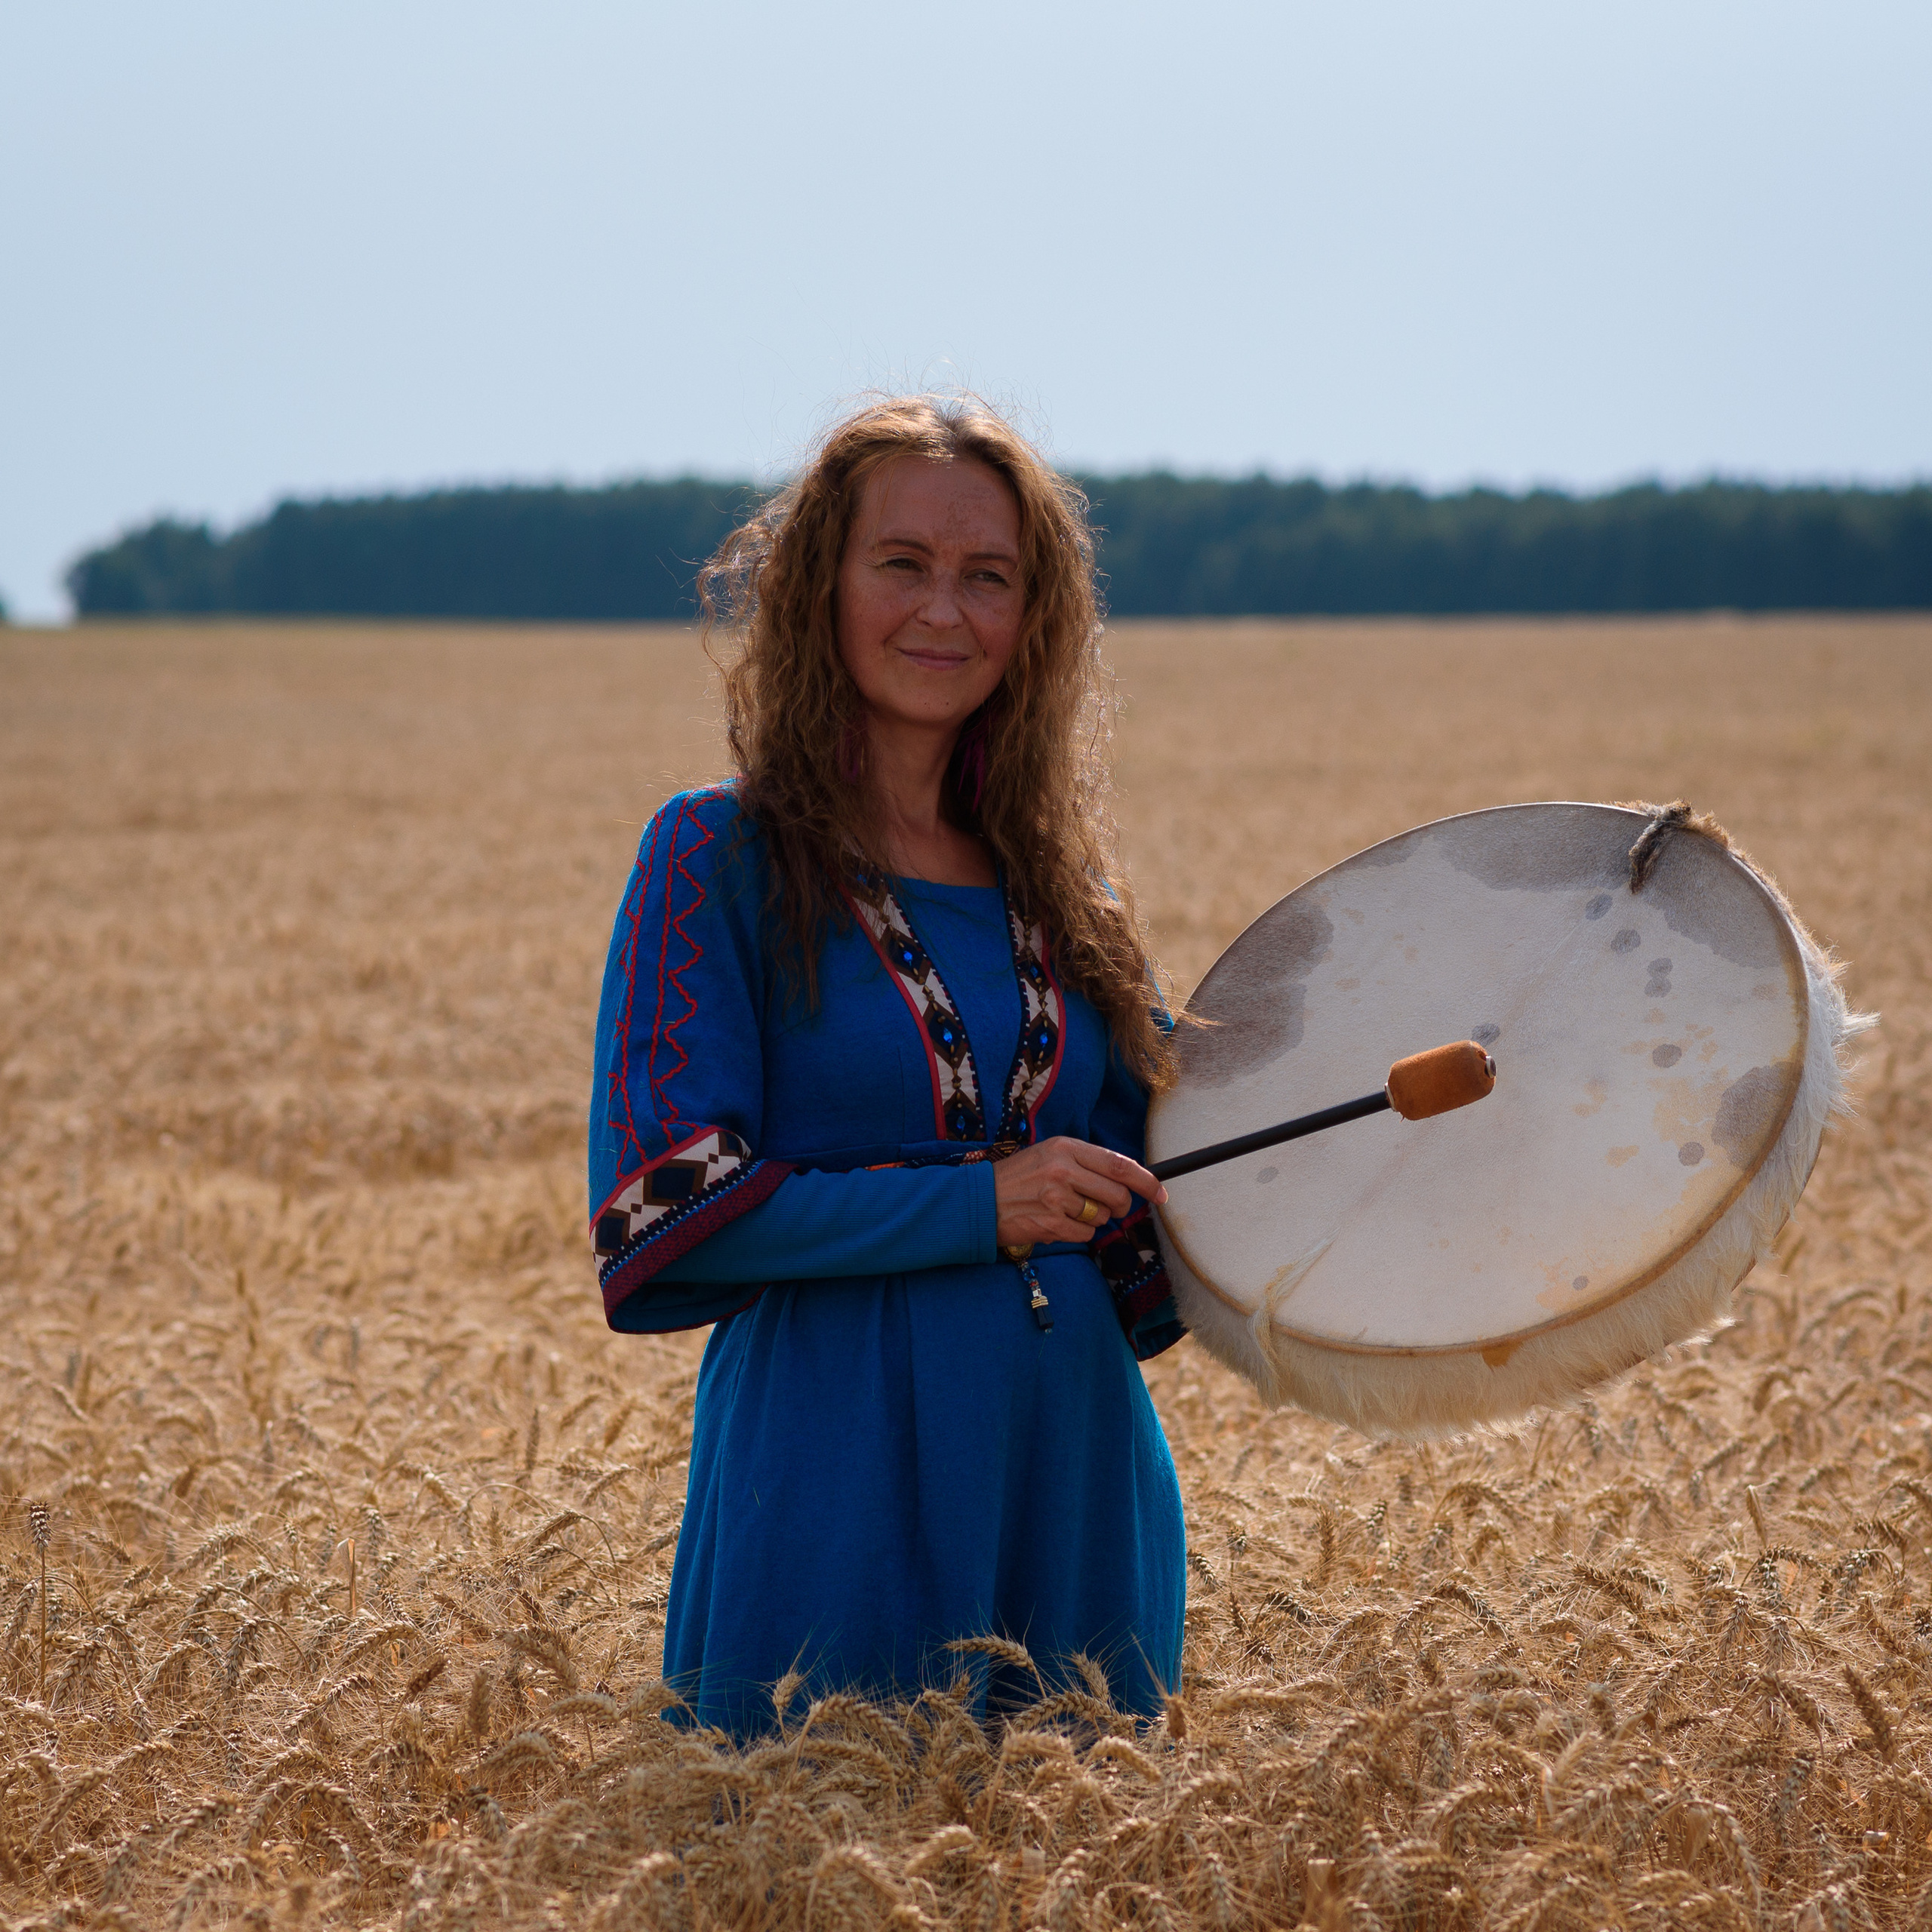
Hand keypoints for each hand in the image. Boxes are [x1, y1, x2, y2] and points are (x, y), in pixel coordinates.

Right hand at [993, 1136, 1168, 1249]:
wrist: (979, 1201)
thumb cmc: (1018, 1178)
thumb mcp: (1050, 1155)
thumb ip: (1086, 1164)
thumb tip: (1127, 1182)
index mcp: (1066, 1147)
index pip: (1119, 1164)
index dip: (1146, 1181)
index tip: (1161, 1192)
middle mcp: (1063, 1170)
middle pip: (1117, 1194)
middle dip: (1120, 1206)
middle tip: (1106, 1207)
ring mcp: (1056, 1198)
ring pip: (1101, 1217)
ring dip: (1092, 1220)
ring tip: (1066, 1211)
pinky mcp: (1050, 1224)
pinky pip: (1084, 1235)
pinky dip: (1076, 1234)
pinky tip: (1055, 1223)